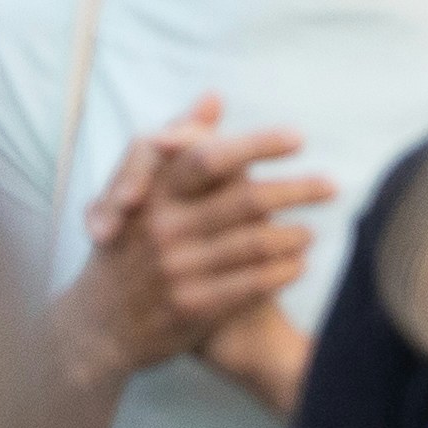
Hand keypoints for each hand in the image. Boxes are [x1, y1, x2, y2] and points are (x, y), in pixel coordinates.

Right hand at [69, 99, 331, 378]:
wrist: (96, 328)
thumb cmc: (127, 248)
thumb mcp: (142, 194)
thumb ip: (180, 145)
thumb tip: (213, 98)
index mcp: (154, 195)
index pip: (210, 157)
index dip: (257, 144)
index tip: (298, 138)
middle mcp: (164, 229)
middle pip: (245, 200)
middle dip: (296, 189)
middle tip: (331, 185)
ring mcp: (177, 270)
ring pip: (255, 244)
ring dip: (294, 235)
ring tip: (314, 230)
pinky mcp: (190, 309)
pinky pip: (251, 285)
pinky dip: (281, 272)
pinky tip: (299, 264)